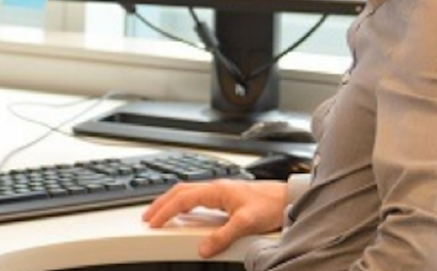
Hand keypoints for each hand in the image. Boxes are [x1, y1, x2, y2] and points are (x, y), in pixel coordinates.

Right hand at [142, 179, 287, 257]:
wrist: (288, 199)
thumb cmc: (270, 205)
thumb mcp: (245, 223)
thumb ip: (223, 236)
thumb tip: (203, 248)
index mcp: (217, 190)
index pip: (183, 199)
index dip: (166, 211)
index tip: (153, 222)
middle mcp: (216, 188)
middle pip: (180, 191)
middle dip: (161, 204)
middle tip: (148, 217)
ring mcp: (221, 191)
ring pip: (188, 193)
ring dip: (172, 202)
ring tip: (160, 214)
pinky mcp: (227, 197)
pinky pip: (198, 197)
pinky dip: (185, 204)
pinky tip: (186, 213)